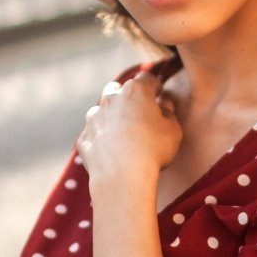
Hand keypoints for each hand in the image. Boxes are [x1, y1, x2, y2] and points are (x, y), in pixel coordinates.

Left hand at [78, 70, 181, 192]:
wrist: (122, 176)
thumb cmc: (153, 150)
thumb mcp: (173, 130)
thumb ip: (169, 113)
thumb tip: (164, 104)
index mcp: (135, 91)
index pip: (147, 79)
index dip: (155, 85)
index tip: (159, 93)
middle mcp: (111, 99)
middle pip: (117, 89)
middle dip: (126, 96)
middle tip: (137, 111)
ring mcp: (94, 118)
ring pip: (101, 110)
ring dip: (110, 117)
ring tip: (122, 133)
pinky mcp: (84, 138)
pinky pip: (93, 134)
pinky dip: (100, 138)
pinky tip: (110, 151)